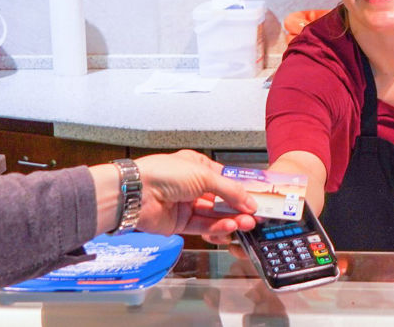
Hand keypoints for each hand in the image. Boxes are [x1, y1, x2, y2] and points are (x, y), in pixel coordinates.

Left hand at [126, 150, 257, 238]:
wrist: (137, 194)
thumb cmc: (166, 174)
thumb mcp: (205, 175)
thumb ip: (230, 191)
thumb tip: (250, 202)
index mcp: (198, 166)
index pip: (226, 179)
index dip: (241, 190)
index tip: (257, 200)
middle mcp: (192, 185)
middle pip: (221, 199)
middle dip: (238, 207)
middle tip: (255, 216)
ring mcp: (186, 205)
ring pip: (213, 214)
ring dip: (230, 219)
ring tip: (246, 224)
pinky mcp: (179, 223)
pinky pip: (202, 226)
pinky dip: (216, 227)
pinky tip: (229, 227)